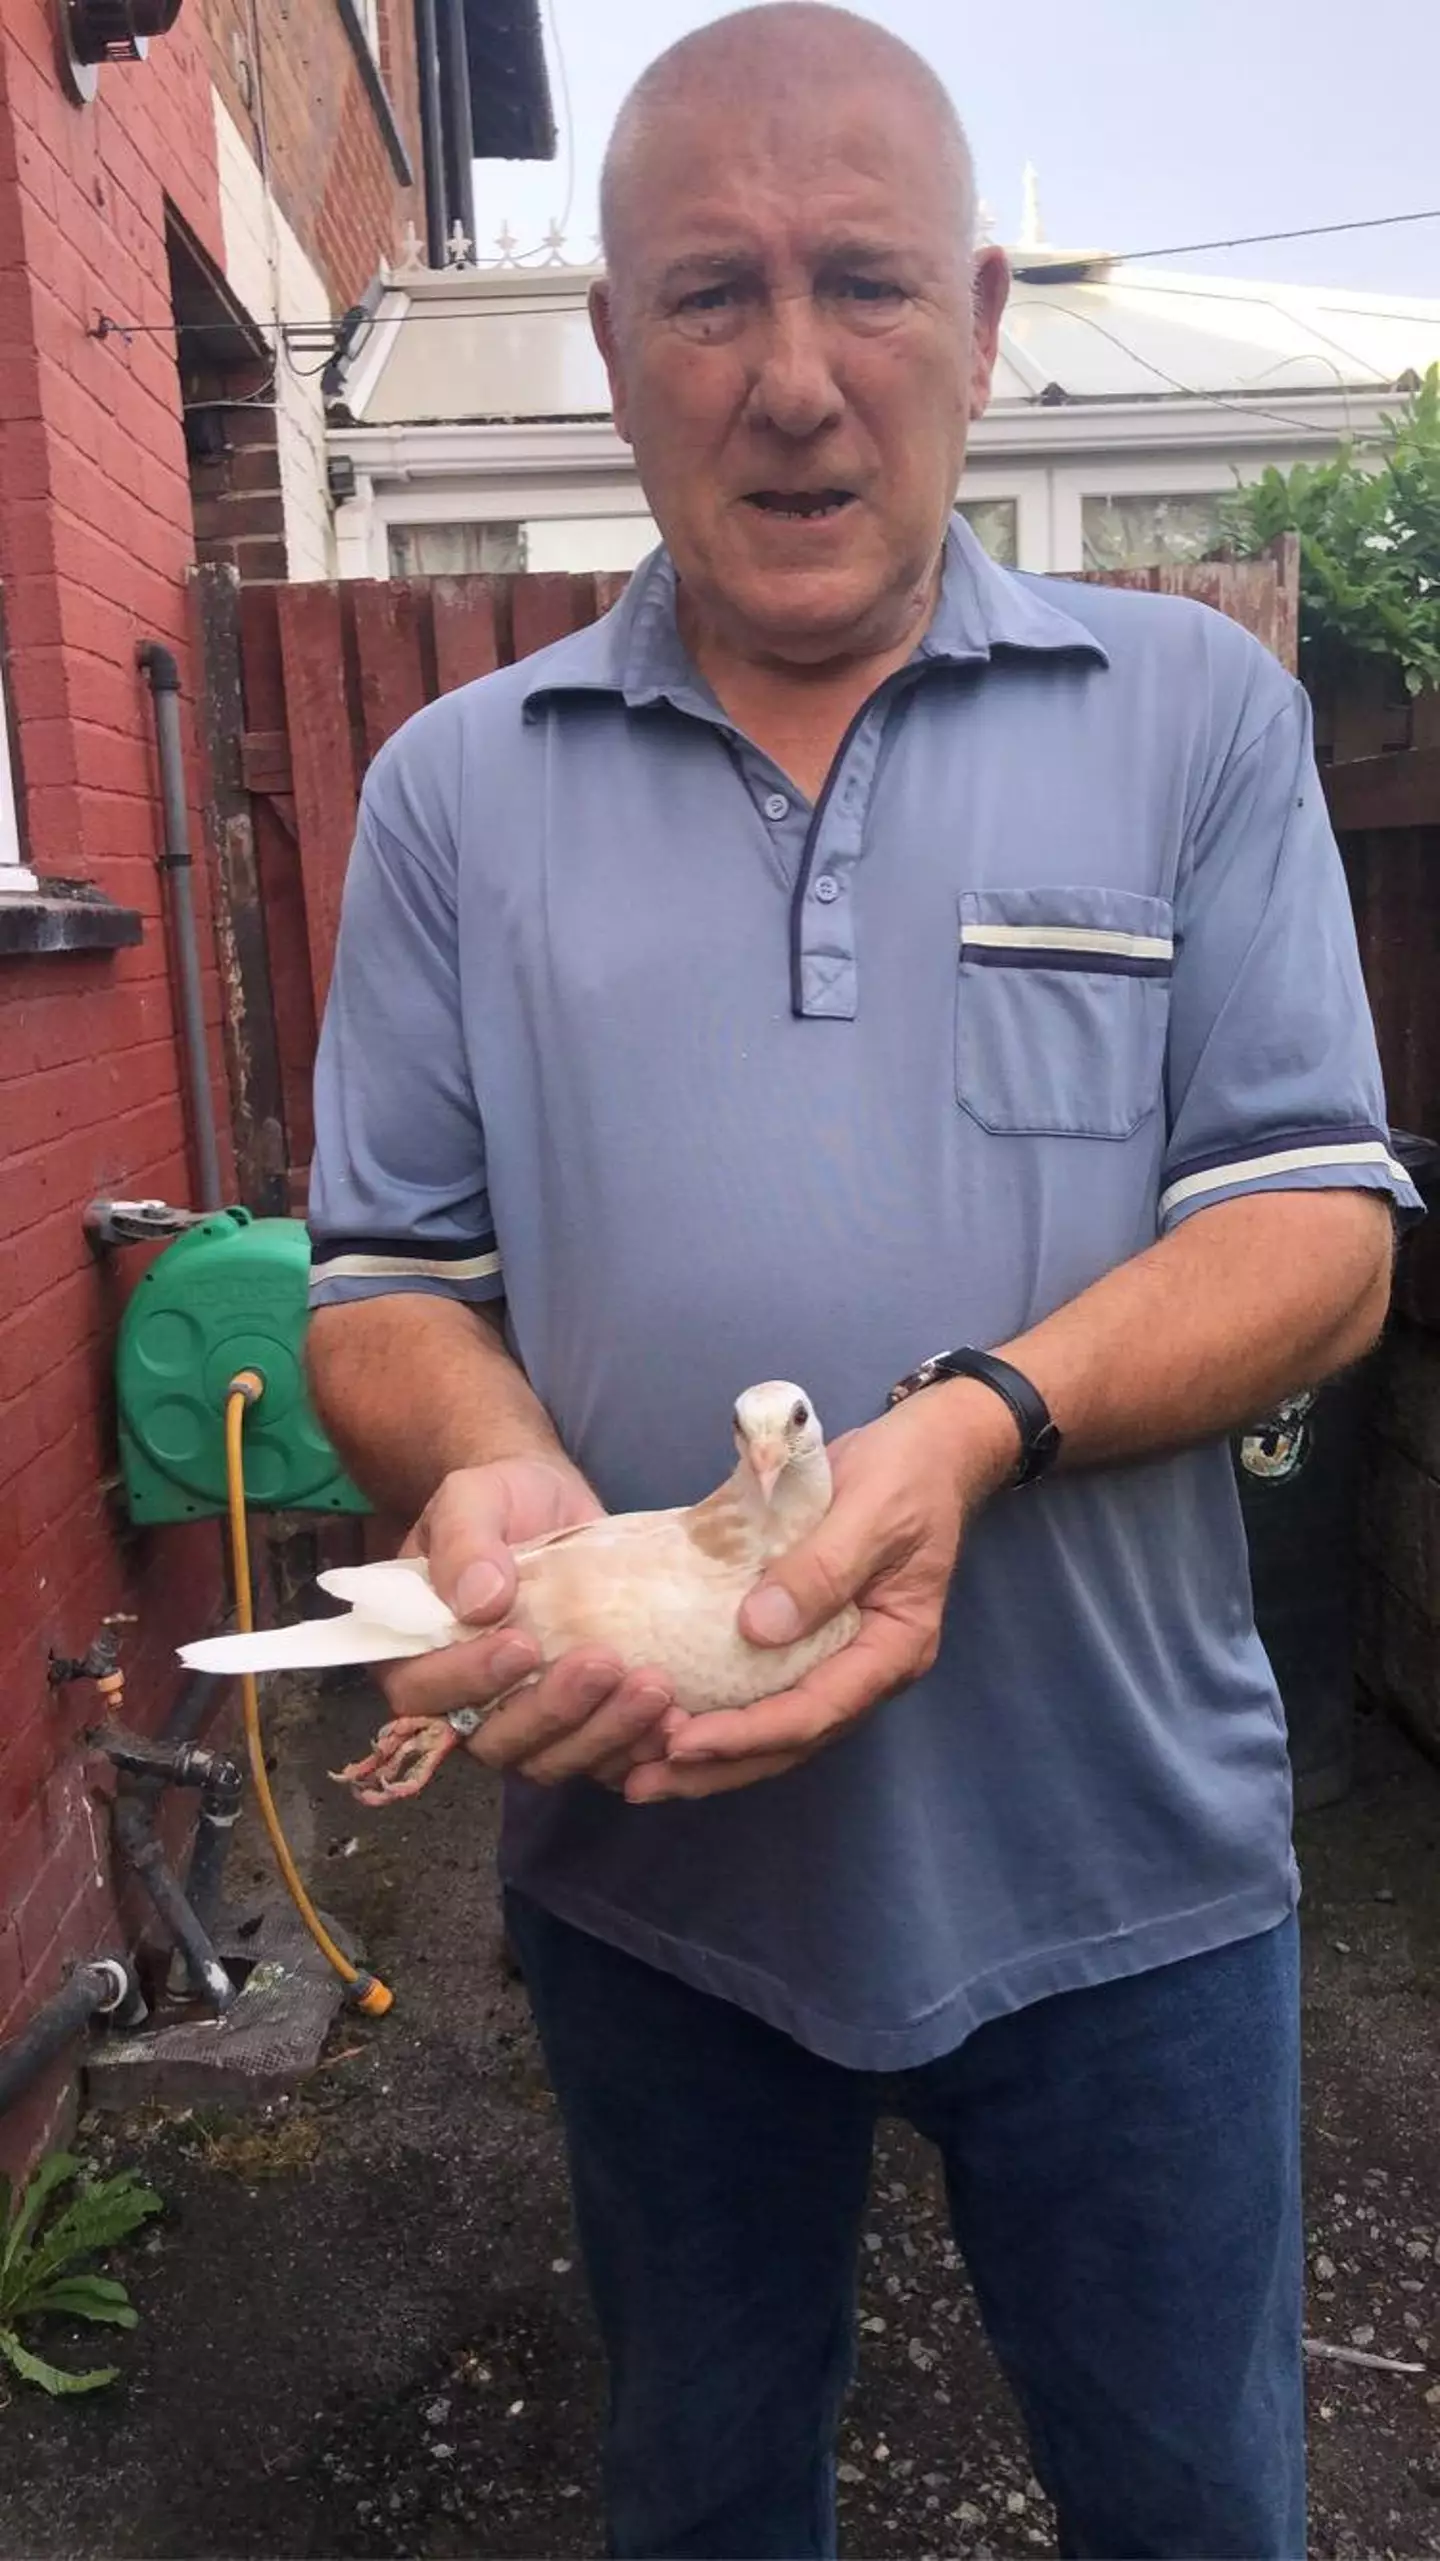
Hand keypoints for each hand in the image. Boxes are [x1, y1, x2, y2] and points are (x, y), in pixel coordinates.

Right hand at [379, 1456, 674, 1786]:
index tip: (522, 1646)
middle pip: (496, 1742)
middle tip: (605, 1663)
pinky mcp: (579, 1726)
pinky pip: (602, 1761)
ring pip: (553, 1760)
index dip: (470, 1679)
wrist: (556, 1504)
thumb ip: (465, 1542)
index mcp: (419, 1653)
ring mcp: (525, 1723)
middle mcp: (465, 1704)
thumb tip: (480, 1601)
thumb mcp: (474, 1498)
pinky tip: (675, 1717)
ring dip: (604, 1733)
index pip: (425, 1691)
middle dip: (553, 1711)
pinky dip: (638, 1748)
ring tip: (655, 1687)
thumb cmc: (502, 1500)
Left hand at [624, 1383, 1019, 1803]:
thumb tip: (757, 1630)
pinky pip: (762, 1689)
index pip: (817, 1711)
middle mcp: (868, 1668)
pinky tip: (665, 1719)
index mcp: (894, 1648)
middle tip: (641, 1785)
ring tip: (640, 1775)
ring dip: (711, 1755)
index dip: (749, 1734)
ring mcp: (839, 1658)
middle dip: (717, 1768)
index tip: (682, 1741)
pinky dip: (718, 1710)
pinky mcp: (810, 1639)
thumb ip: (823, 1569)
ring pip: (774, 1727)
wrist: (928, 1449)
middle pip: (790, 1741)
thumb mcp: (871, 1511)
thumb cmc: (907, 1474)